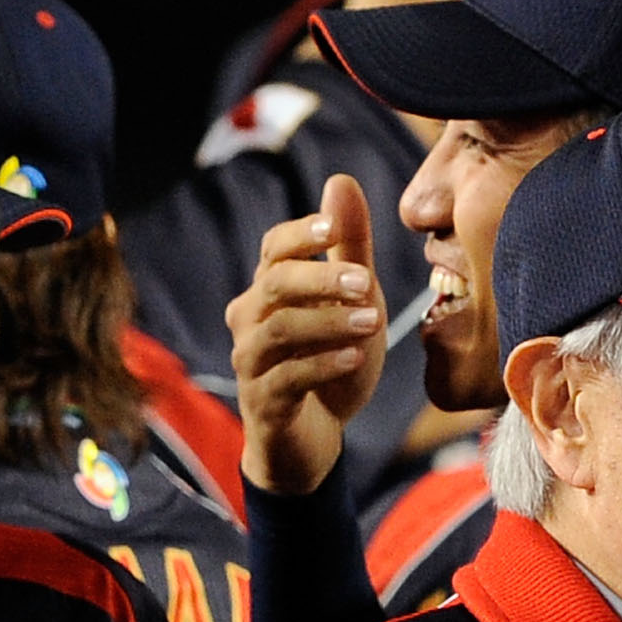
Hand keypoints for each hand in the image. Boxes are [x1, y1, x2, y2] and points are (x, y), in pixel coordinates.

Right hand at [228, 173, 387, 494]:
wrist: (312, 440)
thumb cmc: (329, 362)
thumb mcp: (352, 303)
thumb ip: (350, 248)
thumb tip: (340, 181)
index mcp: (269, 290)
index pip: (274, 249)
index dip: (301, 235)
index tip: (334, 229)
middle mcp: (249, 321)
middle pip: (274, 285)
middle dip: (320, 279)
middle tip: (365, 281)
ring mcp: (252, 363)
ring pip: (279, 332)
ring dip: (327, 323)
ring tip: (372, 324)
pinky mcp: (264, 404)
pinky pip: (287, 379)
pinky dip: (322, 366)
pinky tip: (354, 358)